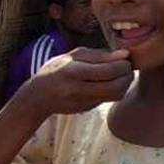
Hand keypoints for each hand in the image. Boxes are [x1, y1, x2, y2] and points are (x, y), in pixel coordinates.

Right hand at [19, 48, 133, 115]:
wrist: (36, 97)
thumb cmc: (54, 71)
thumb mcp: (71, 56)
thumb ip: (97, 55)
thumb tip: (124, 54)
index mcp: (72, 71)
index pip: (108, 70)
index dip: (123, 65)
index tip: (124, 59)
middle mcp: (76, 89)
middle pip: (115, 86)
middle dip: (127, 76)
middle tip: (127, 68)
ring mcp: (81, 102)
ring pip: (115, 95)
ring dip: (124, 85)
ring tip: (120, 76)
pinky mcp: (85, 109)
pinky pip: (107, 100)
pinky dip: (114, 91)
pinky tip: (108, 83)